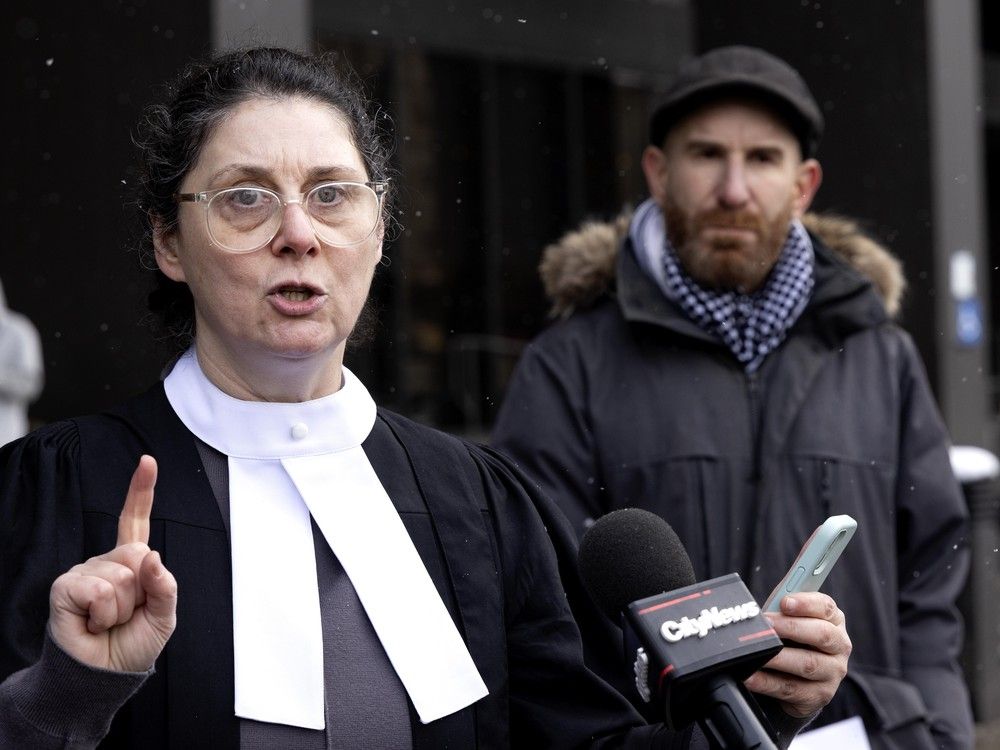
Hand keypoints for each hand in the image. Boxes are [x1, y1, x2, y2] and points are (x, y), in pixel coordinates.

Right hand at [48, 455, 177, 671]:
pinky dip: (104, 612)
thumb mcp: (164, 615)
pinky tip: (92, 622)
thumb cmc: (132, 645)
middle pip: (139, 553)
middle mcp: (106, 562)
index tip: (147, 461)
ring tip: (109, 621)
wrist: (104, 676)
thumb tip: (153, 556)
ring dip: (124, 607)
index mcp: (131, 564)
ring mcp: (84, 571)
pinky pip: (99, 588)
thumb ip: (165, 585)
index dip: (141, 491)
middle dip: (142, 589)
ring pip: (122, 574)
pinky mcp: (65, 586)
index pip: (136, 521)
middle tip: (127, 613)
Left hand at [744, 592, 850, 717]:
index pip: (826, 608)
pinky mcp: (820, 695)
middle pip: (821, 634)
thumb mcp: (788, 620)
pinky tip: (751, 677)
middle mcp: (839, 646)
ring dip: (779, 658)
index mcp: (833, 621)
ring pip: (807, 664)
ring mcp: (832, 672)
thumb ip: (779, 610)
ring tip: (758, 652)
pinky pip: (791, 689)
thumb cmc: (791, 641)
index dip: (806, 603)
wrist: (795, 678)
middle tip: (767, 625)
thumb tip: (759, 607)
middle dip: (791, 627)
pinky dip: (768, 683)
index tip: (785, 602)